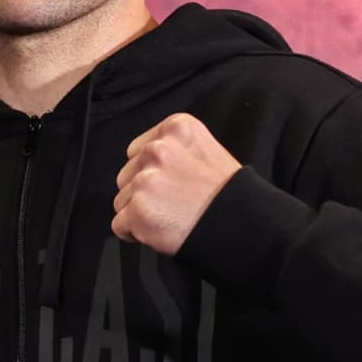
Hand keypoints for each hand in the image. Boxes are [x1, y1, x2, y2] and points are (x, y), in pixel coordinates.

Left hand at [113, 113, 240, 254]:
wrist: (242, 223)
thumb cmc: (228, 193)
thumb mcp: (205, 150)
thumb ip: (174, 149)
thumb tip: (144, 162)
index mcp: (175, 128)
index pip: (138, 150)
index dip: (151, 172)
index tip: (171, 182)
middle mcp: (157, 149)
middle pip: (127, 175)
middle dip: (143, 192)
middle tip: (173, 202)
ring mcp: (146, 180)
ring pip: (121, 201)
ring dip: (139, 212)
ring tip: (172, 215)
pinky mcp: (138, 209)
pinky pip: (119, 225)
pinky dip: (135, 233)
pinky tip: (162, 230)